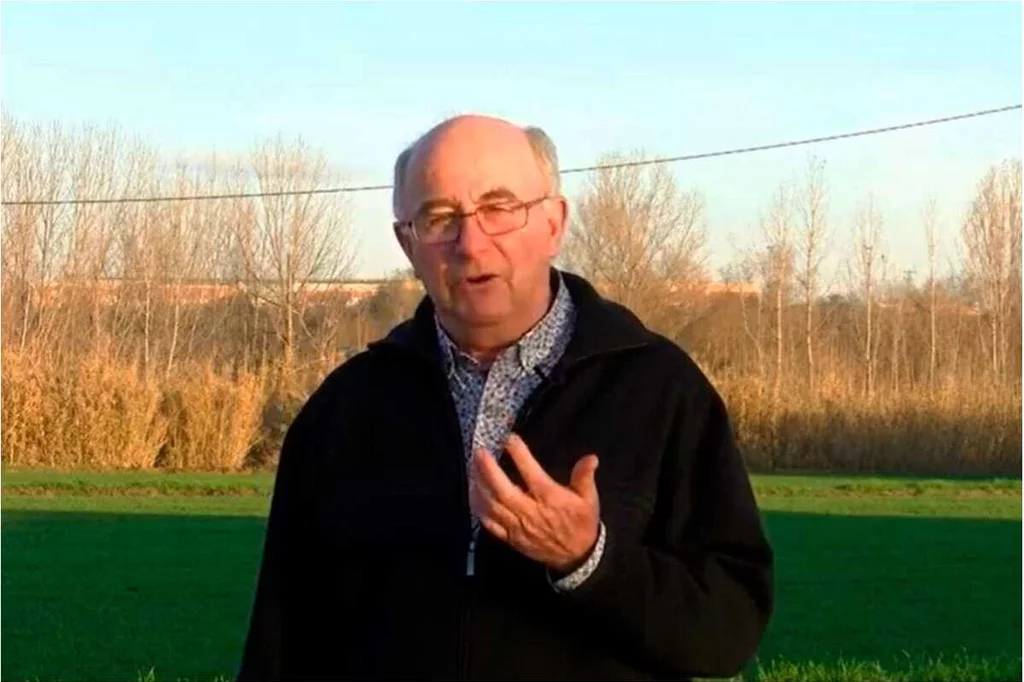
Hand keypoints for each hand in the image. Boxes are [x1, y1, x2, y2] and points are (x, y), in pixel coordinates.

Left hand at [470, 432, 600, 573]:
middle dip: (488, 470)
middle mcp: (531, 512)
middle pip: (503, 490)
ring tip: (472, 468)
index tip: (509, 438)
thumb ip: (585, 477)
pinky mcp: (510, 538)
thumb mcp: (589, 499)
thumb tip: (591, 458)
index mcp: (550, 498)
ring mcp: (518, 526)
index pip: (531, 473)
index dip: (519, 454)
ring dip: (479, 486)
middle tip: (479, 452)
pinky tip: (473, 494)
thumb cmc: (581, 523)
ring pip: (492, 506)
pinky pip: (489, 523)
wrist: (576, 558)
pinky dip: (479, 509)